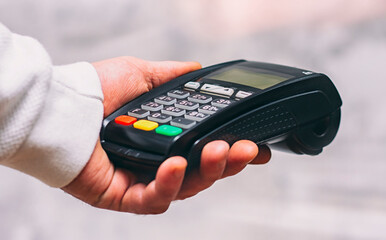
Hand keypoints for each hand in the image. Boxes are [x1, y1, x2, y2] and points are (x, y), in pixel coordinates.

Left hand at [61, 57, 270, 213]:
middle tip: (244, 148)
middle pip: (205, 173)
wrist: (56, 107)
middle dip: (229, 162)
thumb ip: (172, 76)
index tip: (255, 145)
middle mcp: (157, 163)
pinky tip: (175, 165)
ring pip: (186, 189)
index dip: (233, 150)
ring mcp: (141, 181)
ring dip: (207, 172)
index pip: (208, 150)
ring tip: (217, 152)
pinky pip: (153, 200)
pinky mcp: (122, 197)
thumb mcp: (140, 75)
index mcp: (166, 139)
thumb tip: (197, 69)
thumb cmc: (90, 93)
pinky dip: (168, 184)